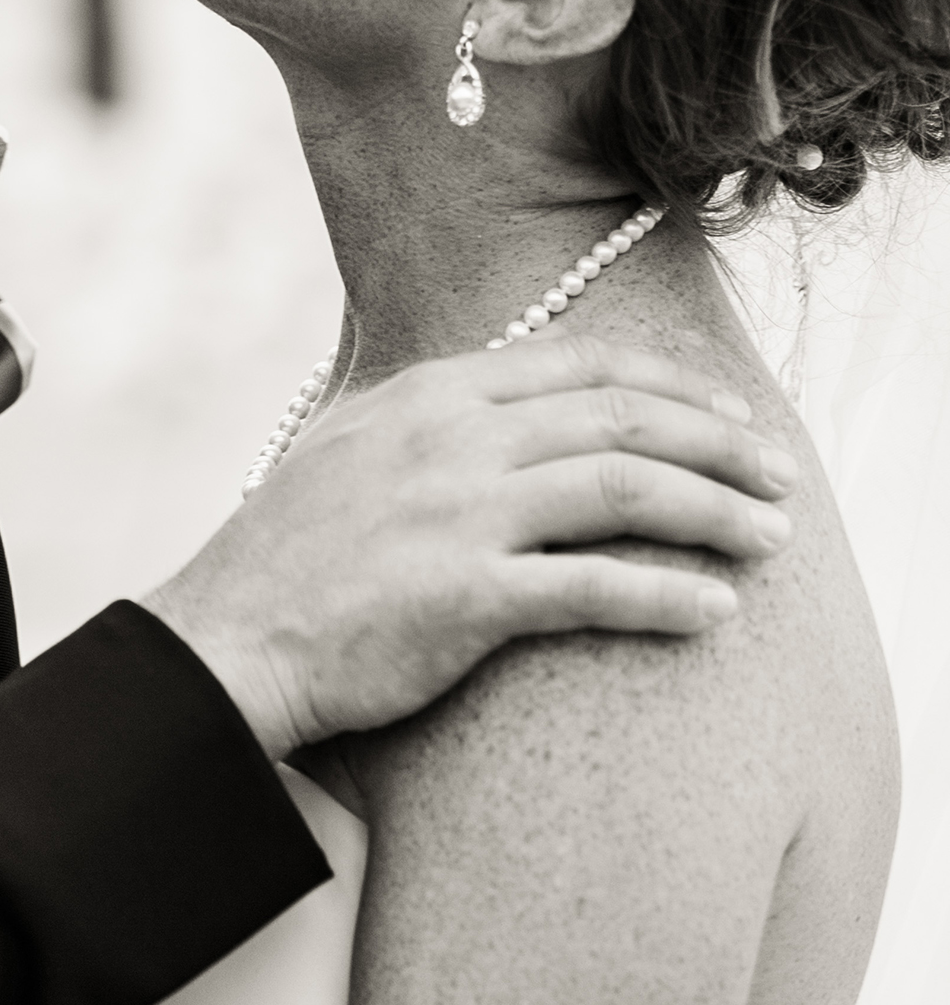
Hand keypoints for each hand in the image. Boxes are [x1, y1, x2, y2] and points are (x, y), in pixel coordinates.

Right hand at [141, 337, 794, 760]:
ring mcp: (459, 513)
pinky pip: (596, 586)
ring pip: (627, 488)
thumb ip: (428, 419)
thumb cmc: (285, 560)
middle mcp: (452, 438)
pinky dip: (668, 595)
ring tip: (771, 538)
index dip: (671, 385)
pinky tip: (714, 611)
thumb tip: (501, 403)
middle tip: (778, 476)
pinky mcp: (465, 597)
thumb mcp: (349, 448)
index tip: (726, 414)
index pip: (581, 363)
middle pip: (623, 418)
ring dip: (716, 511)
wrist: (225, 641)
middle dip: (720, 443)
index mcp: (429, 394)